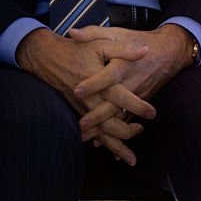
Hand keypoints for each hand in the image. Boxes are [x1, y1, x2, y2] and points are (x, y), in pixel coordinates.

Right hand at [16, 28, 152, 163]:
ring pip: (99, 132)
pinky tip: (113, 151)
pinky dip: (102, 142)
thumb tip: (145, 51)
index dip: (136, 105)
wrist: (48, 57)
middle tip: (141, 130)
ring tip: (130, 157)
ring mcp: (83, 107)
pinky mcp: (79, 111)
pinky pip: (92, 131)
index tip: (152, 113)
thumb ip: (124, 49)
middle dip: (126, 132)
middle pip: (109, 122)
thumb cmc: (78, 49)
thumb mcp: (101, 43)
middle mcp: (90, 99)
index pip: (120, 97)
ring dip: (115, 145)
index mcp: (98, 82)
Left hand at [69, 24, 194, 141]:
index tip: (77, 91)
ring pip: (120, 115)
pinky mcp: (140, 102)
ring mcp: (137, 94)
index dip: (94, 83)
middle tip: (81, 126)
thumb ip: (94, 32)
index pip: (108, 76)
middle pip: (114, 103)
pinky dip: (116, 133)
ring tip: (86, 139)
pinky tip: (103, 143)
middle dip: (98, 116)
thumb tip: (72, 33)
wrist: (169, 51)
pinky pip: (127, 119)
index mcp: (123, 64)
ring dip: (105, 130)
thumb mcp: (117, 33)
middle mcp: (130, 82)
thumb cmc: (139, 40)